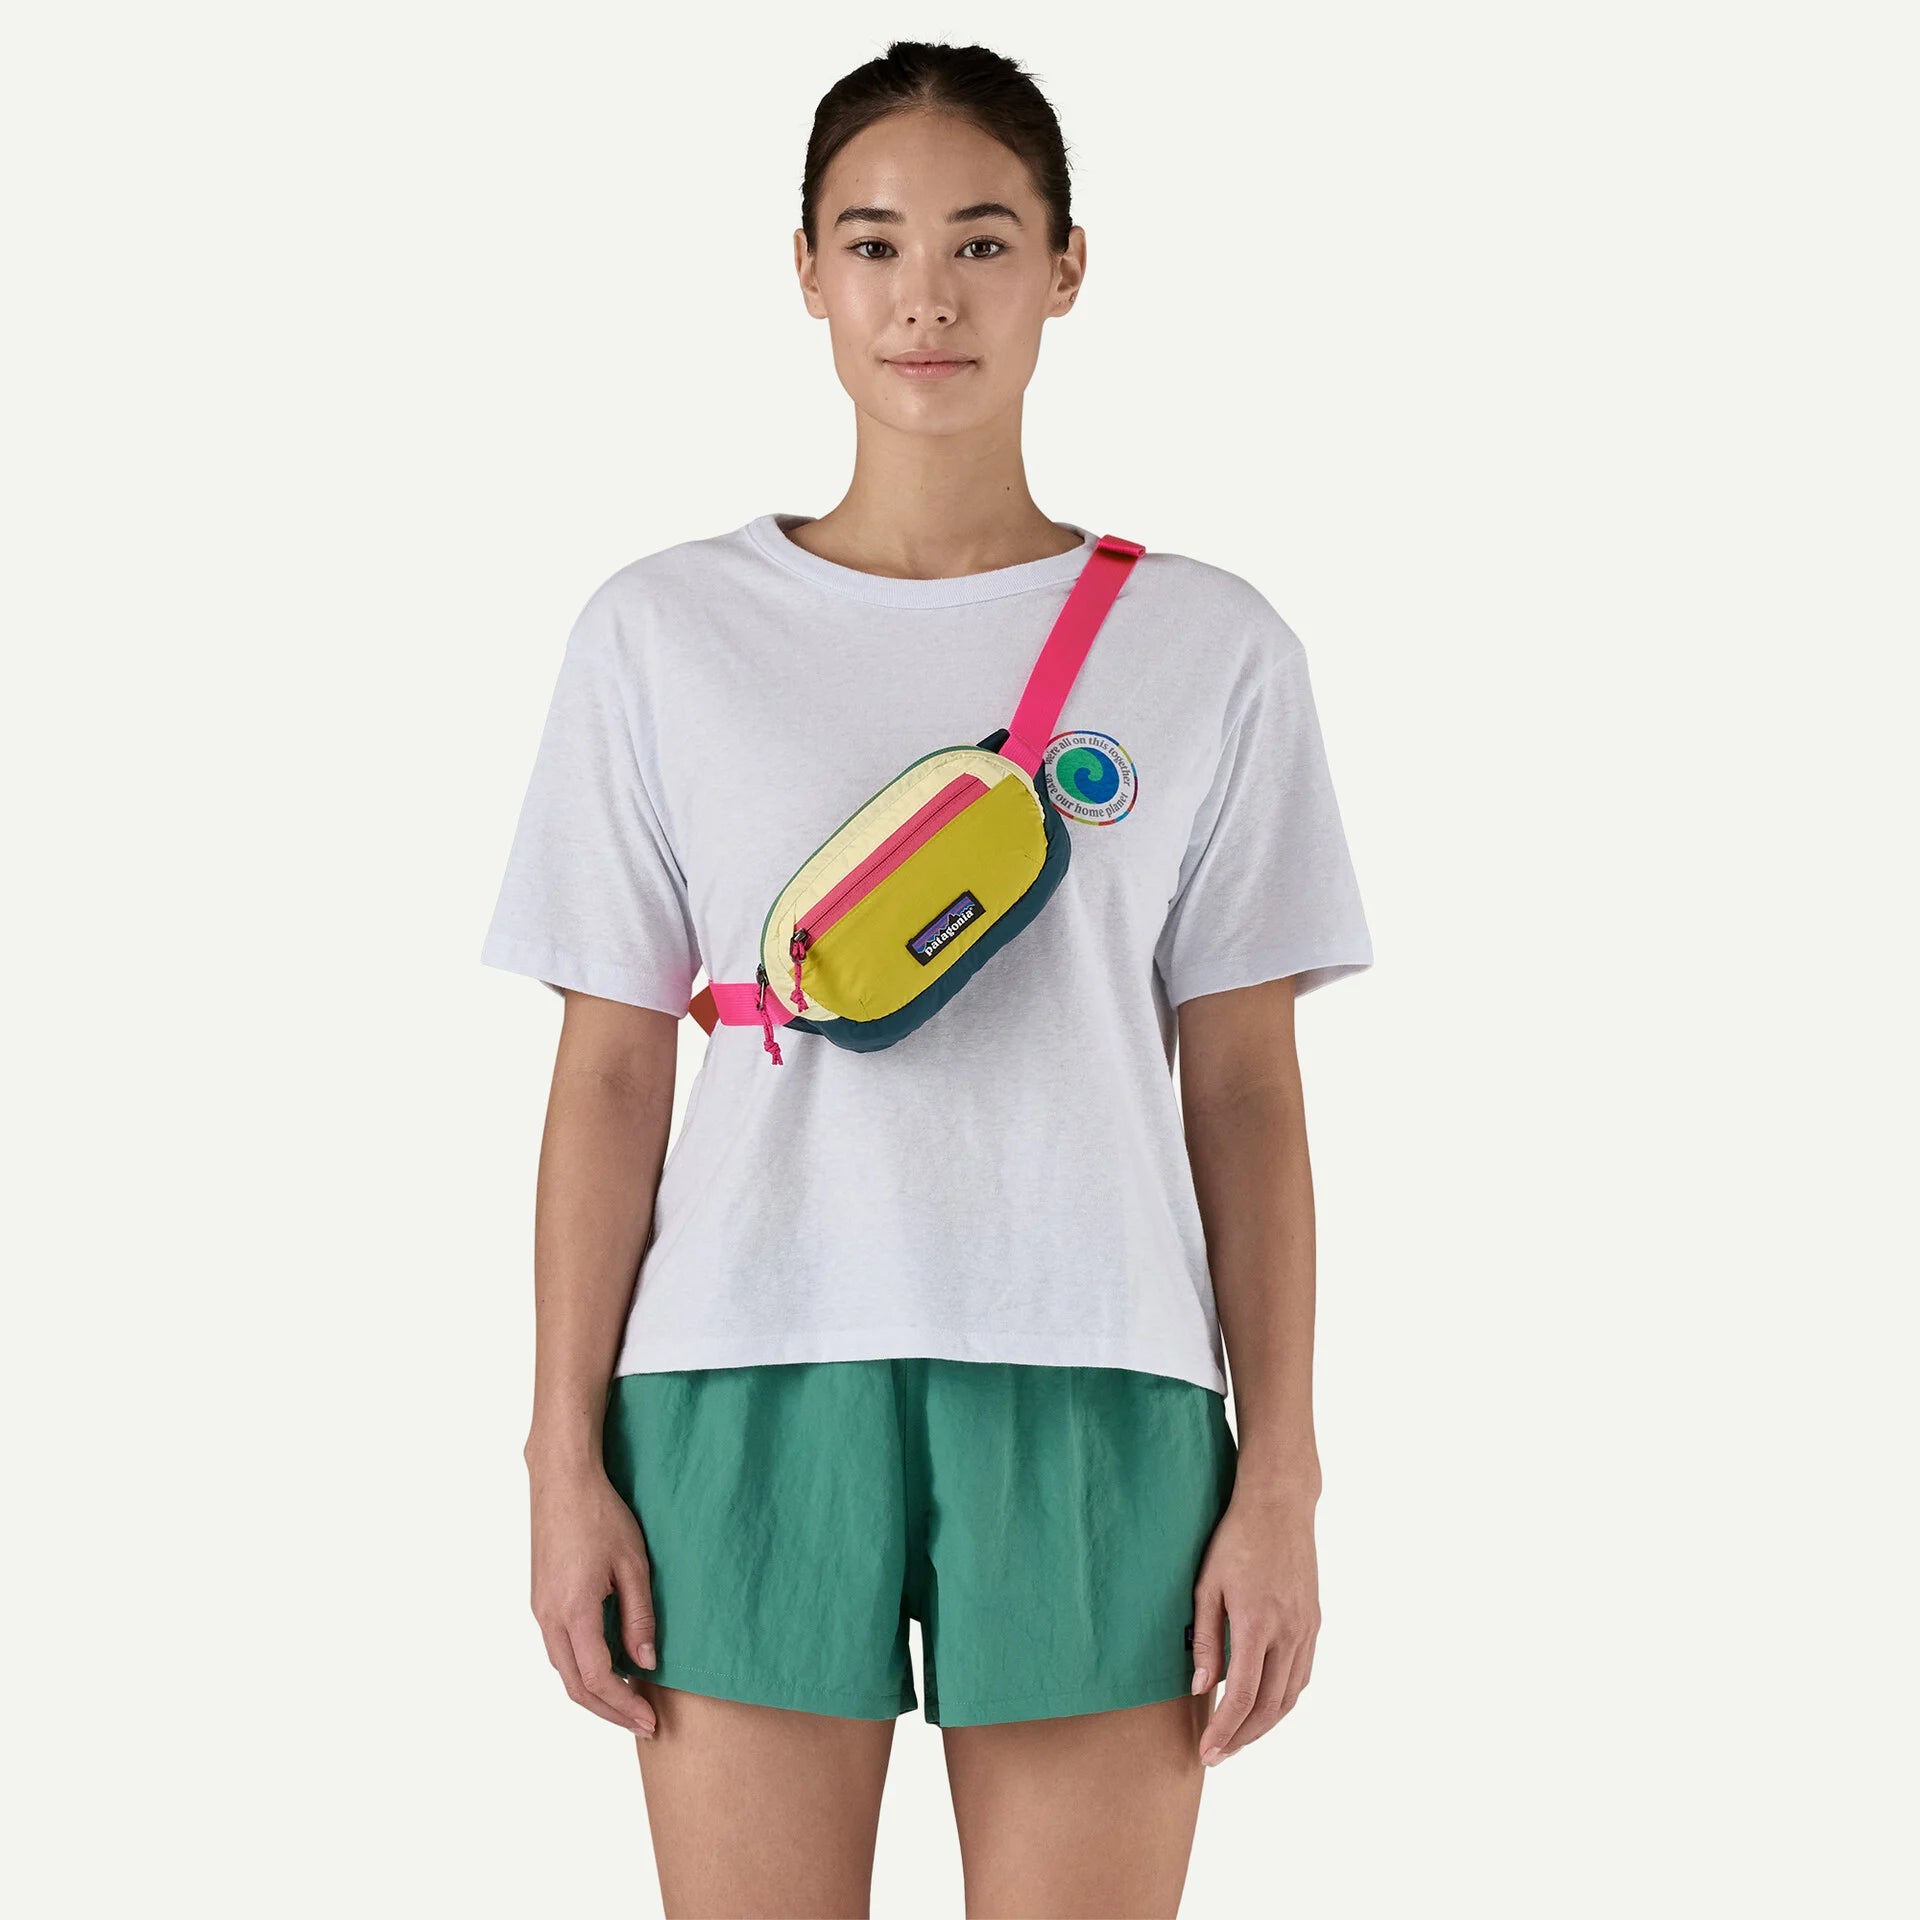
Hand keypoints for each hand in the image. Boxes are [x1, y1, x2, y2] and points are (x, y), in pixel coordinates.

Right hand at [529, 1462, 658, 1737]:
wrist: (562, 1480)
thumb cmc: (601, 1515)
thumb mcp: (634, 1564)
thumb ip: (640, 1618)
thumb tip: (646, 1665)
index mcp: (574, 1611)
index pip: (597, 1679)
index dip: (624, 1706)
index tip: (650, 1721)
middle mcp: (549, 1618)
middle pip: (575, 1687)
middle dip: (610, 1711)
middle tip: (643, 1723)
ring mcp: (540, 1610)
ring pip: (563, 1671)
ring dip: (594, 1694)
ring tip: (629, 1701)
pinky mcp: (540, 1600)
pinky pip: (558, 1649)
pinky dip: (582, 1669)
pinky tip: (608, 1666)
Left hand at [1189, 1484, 1319, 1764]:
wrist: (1279, 1505)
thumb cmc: (1234, 1539)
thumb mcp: (1206, 1584)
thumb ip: (1204, 1639)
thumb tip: (1199, 1688)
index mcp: (1257, 1624)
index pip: (1242, 1695)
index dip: (1224, 1730)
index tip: (1206, 1752)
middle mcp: (1289, 1632)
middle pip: (1269, 1706)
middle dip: (1243, 1738)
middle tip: (1218, 1755)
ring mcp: (1306, 1628)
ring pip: (1291, 1696)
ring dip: (1265, 1725)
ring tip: (1238, 1738)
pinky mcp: (1314, 1622)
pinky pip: (1302, 1674)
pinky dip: (1284, 1699)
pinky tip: (1265, 1705)